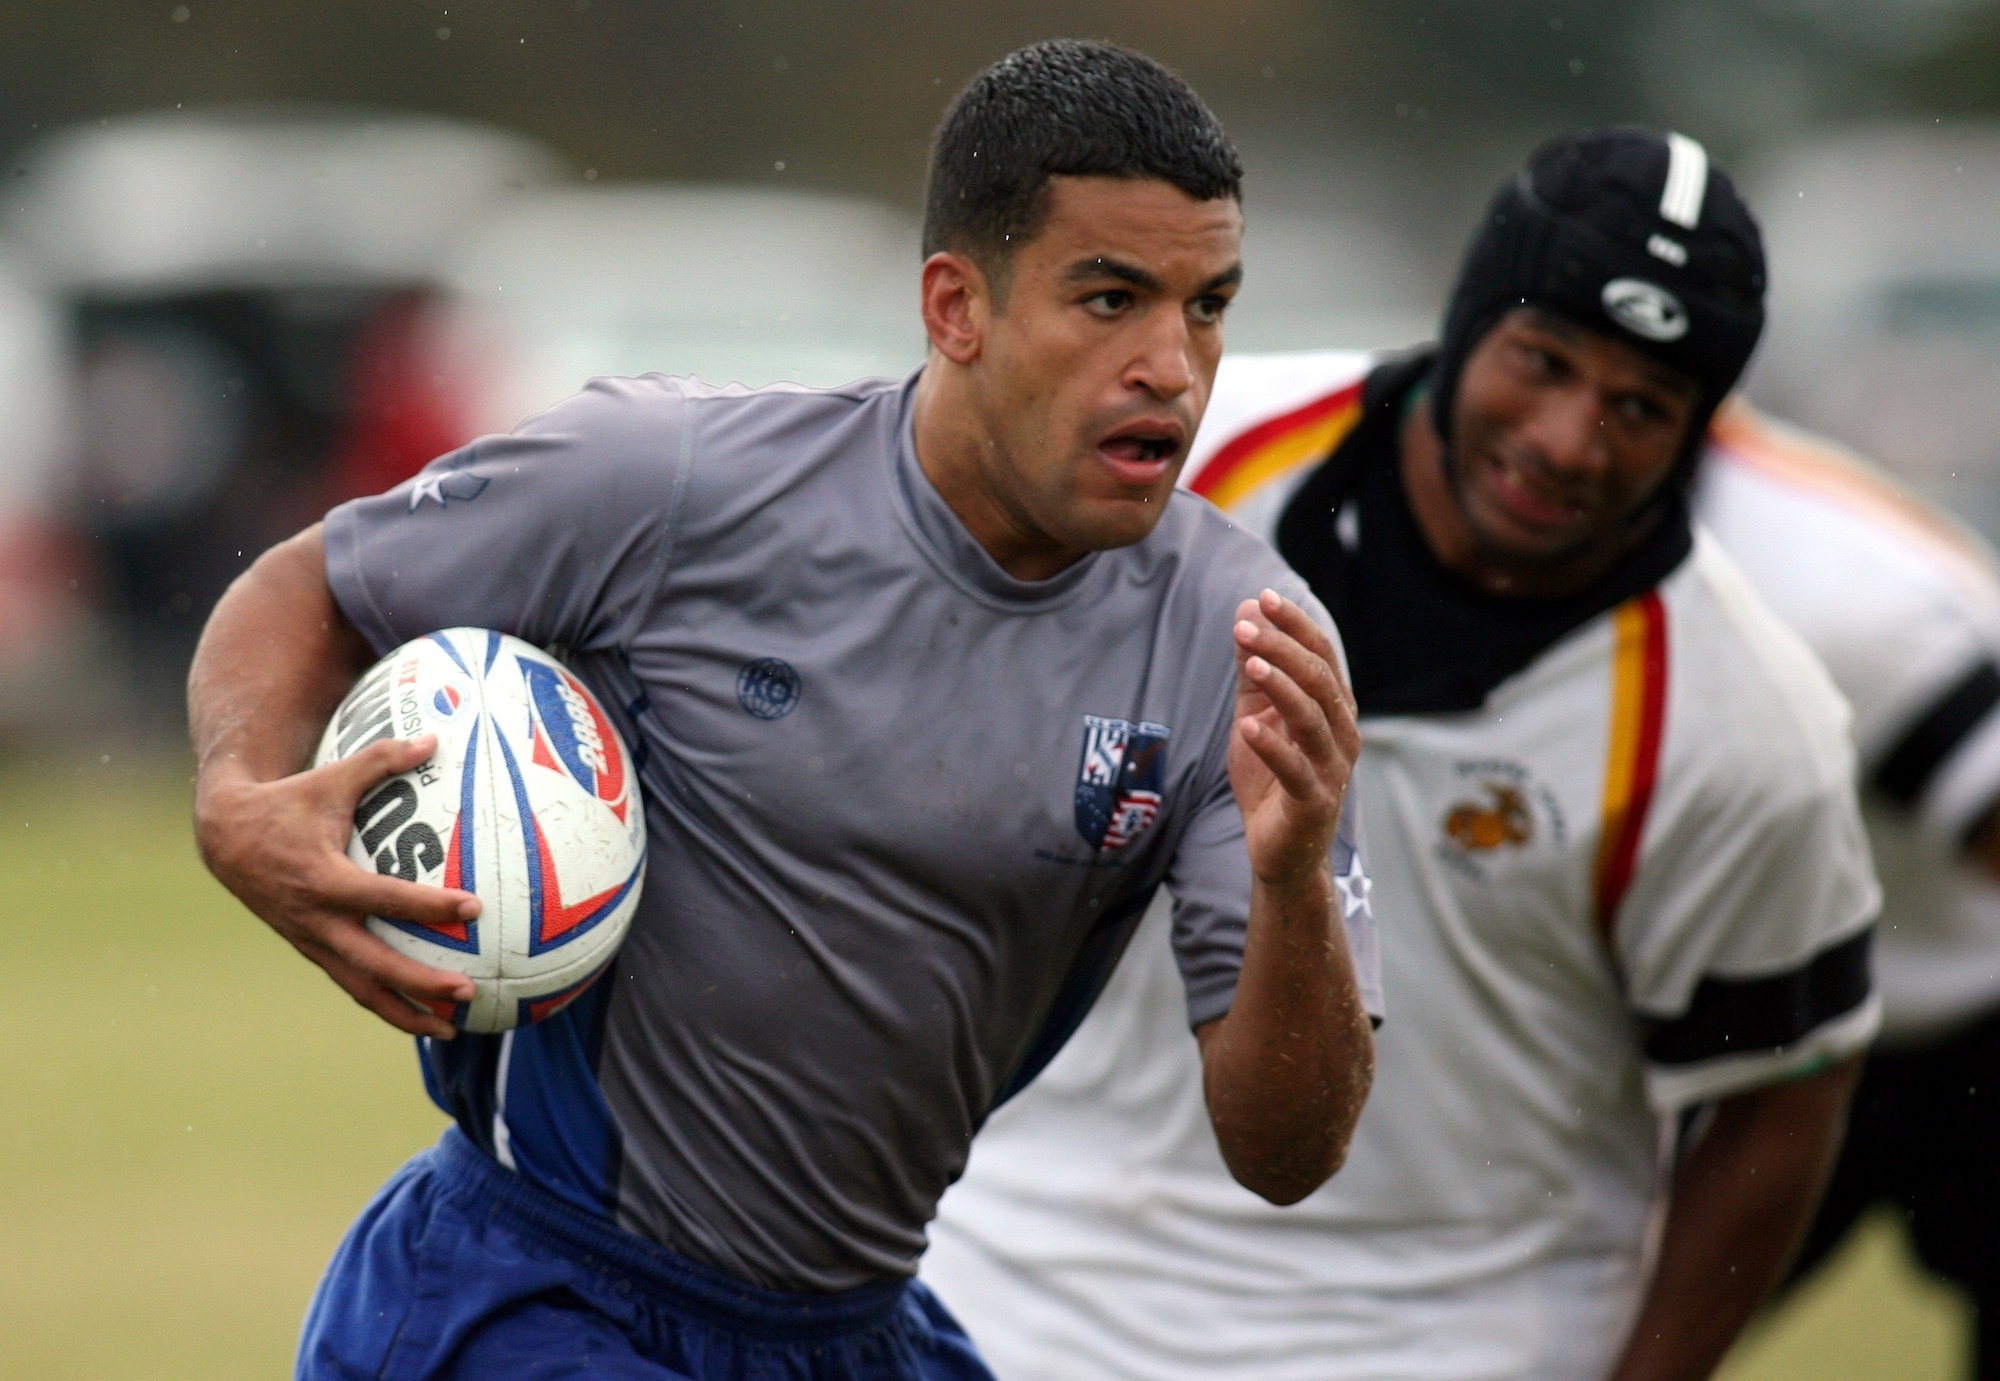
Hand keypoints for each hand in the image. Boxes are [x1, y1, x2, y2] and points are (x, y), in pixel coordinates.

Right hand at [195, 734, 479, 1038]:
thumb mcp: (332, 777)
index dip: (428, 905)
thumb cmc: (289, 801)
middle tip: (469, 991)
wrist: (226, 837)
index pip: (384, 898)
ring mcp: (312, 941)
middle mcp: (317, 919)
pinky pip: (353, 984)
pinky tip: (425, 1016)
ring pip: (362, 988)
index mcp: (324, 878)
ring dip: (406, 1012)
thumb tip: (434, 738)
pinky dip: (387, 1003)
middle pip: (375, 963)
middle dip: (421, 982)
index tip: (473, 908)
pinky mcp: (312, 950)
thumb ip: (383, 759)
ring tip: (452, 1029)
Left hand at [1228, 589, 1360, 887]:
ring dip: (1282, 687)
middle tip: (1247, 626)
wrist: (1280, 851)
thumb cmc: (1271, 780)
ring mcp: (1332, 768)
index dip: (1294, 625)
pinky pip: (1296, 769)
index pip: (1320, 655)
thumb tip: (1245, 612)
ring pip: (1313, 718)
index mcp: (1333, 708)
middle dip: (1284, 648)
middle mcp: (1341, 732)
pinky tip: (1249, 729)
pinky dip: (1273, 747)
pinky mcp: (1315, 802)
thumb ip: (1252, 670)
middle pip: (1320, 679)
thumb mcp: (1254, 716)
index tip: (1263, 598)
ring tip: (1251, 661)